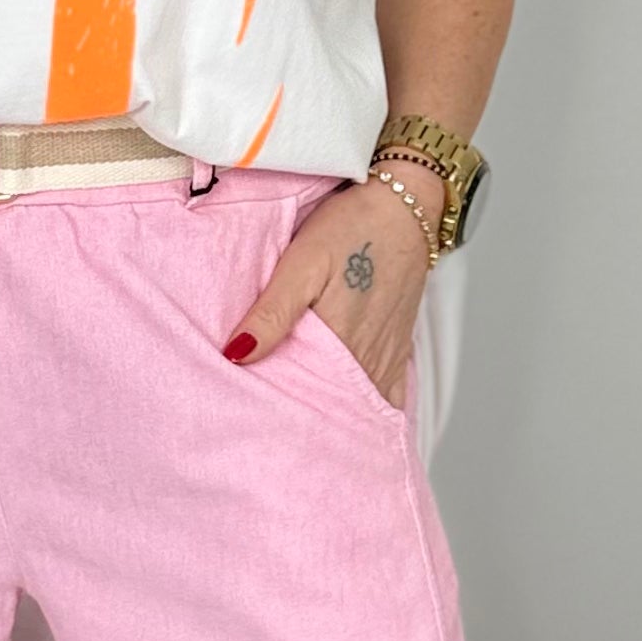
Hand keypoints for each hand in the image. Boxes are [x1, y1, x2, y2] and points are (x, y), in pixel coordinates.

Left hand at [222, 161, 442, 408]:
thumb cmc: (352, 227)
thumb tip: (237, 355)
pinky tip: (352, 421)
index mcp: (338, 342)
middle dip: (305, 422)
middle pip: (331, 406)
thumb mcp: (302, 263)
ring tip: (304, 432)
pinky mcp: (397, 349)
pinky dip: (368, 411)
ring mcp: (385, 357)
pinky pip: (386, 396)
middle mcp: (366, 359)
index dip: (280, 412)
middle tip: (273, 435)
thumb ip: (272, 312)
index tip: (255, 421)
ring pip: (358, 404)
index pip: (303, 396)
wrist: (405, 205)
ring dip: (334, 417)